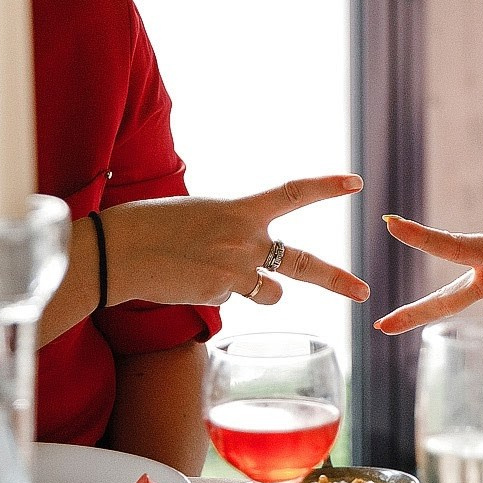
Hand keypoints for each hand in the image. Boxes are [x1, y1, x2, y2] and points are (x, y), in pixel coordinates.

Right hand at [106, 175, 368, 307]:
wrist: (118, 252)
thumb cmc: (150, 224)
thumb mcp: (199, 213)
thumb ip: (231, 229)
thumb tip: (248, 261)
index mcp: (240, 210)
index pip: (293, 193)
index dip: (326, 187)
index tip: (356, 183)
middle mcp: (246, 242)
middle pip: (303, 266)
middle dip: (337, 280)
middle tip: (364, 292)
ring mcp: (234, 274)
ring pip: (269, 294)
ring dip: (258, 290)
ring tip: (217, 273)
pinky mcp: (218, 298)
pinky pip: (230, 298)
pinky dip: (213, 291)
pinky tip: (185, 278)